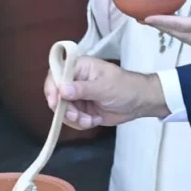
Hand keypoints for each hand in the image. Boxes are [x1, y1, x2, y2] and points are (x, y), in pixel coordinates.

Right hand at [42, 56, 169, 128]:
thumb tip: (62, 90)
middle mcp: (74, 80)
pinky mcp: (82, 109)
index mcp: (79, 67)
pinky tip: (94, 120)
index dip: (51, 88)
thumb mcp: (104, 87)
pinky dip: (81, 123)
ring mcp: (77, 96)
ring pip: (63, 110)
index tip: (54, 102)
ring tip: (89, 120)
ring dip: (75, 118)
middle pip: (56, 95)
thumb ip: (82, 89)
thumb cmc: (124, 87)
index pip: (56, 74)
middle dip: (66, 109)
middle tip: (77, 117)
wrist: (139, 103)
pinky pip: (72, 119)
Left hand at [143, 0, 190, 49]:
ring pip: (175, 35)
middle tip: (139, 17)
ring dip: (162, 27)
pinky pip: (180, 37)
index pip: (179, 23)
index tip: (147, 16)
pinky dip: (170, 29)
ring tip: (147, 19)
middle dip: (156, 24)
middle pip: (173, 31)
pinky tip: (162, 22)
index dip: (162, 20)